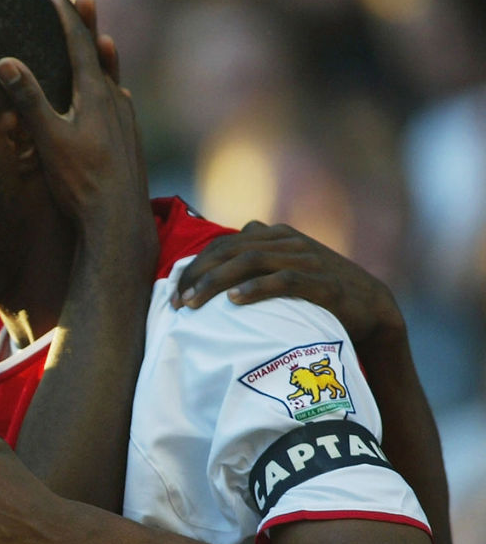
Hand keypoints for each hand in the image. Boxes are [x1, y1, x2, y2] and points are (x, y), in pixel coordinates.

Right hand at [0, 0, 155, 278]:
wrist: (118, 220)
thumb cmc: (82, 181)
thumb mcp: (49, 139)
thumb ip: (29, 99)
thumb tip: (5, 61)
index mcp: (95, 94)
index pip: (77, 43)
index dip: (64, 16)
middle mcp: (116, 101)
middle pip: (98, 55)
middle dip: (84, 27)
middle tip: (80, 1)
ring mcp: (126, 121)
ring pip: (112, 80)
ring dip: (103, 58)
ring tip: (101, 43)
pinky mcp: (130, 141)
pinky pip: (119, 104)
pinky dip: (110, 90)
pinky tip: (112, 99)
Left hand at [172, 220, 404, 344]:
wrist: (372, 308)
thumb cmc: (316, 295)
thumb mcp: (282, 272)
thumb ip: (253, 263)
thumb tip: (211, 270)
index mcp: (275, 236)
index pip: (222, 245)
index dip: (194, 267)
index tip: (172, 295)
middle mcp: (288, 241)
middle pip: (230, 251)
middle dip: (198, 277)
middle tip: (176, 303)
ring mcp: (307, 259)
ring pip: (251, 262)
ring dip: (217, 282)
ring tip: (194, 304)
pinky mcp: (323, 283)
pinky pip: (285, 280)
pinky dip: (257, 288)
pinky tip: (235, 300)